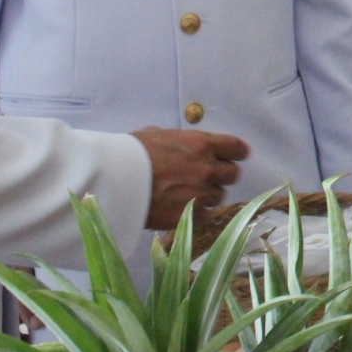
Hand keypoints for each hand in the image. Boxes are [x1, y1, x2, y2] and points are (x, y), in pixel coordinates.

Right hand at [132, 128, 249, 228]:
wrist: (114, 181)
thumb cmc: (131, 153)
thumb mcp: (158, 135)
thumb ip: (180, 141)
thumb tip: (182, 145)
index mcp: (202, 144)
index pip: (238, 148)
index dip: (237, 153)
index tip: (234, 156)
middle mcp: (207, 168)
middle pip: (233, 174)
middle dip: (222, 175)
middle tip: (207, 177)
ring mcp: (201, 194)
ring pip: (219, 196)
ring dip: (208, 195)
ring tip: (188, 193)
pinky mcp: (191, 216)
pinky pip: (205, 215)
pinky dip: (197, 212)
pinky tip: (182, 208)